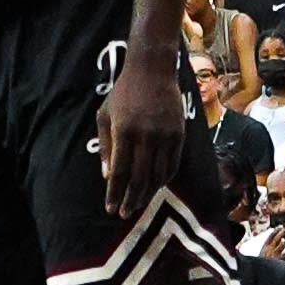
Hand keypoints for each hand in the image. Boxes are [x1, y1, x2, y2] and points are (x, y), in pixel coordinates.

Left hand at [97, 44, 188, 206]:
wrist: (153, 71)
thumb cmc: (123, 93)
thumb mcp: (105, 115)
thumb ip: (107, 146)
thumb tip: (108, 177)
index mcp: (124, 131)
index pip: (120, 171)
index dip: (115, 193)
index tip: (111, 209)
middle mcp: (146, 136)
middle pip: (139, 178)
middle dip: (131, 199)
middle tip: (125, 214)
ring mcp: (165, 136)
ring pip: (158, 175)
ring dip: (147, 194)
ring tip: (138, 205)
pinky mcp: (179, 135)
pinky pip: (172, 165)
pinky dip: (164, 180)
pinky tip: (155, 187)